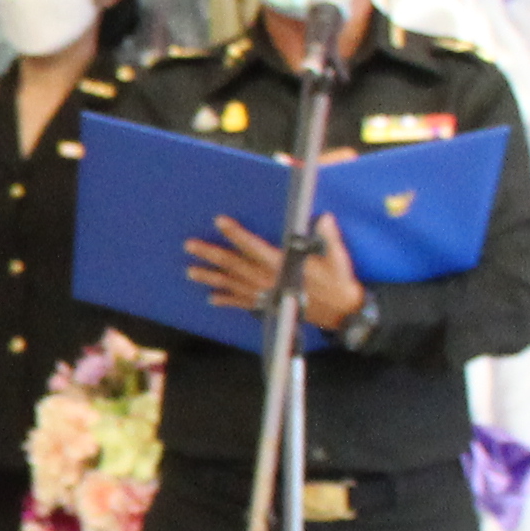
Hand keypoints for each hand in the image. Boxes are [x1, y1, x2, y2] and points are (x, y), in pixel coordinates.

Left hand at [187, 216, 364, 331]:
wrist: (340, 312)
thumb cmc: (337, 281)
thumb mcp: (336, 257)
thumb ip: (327, 237)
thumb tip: (323, 217)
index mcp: (280, 264)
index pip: (252, 245)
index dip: (235, 233)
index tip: (219, 221)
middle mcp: (266, 279)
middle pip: (232, 264)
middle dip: (210, 254)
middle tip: (189, 246)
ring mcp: (263, 294)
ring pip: (230, 283)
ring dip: (209, 277)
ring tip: (190, 272)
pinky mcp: (266, 306)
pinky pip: (241, 303)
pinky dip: (225, 300)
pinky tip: (211, 298)